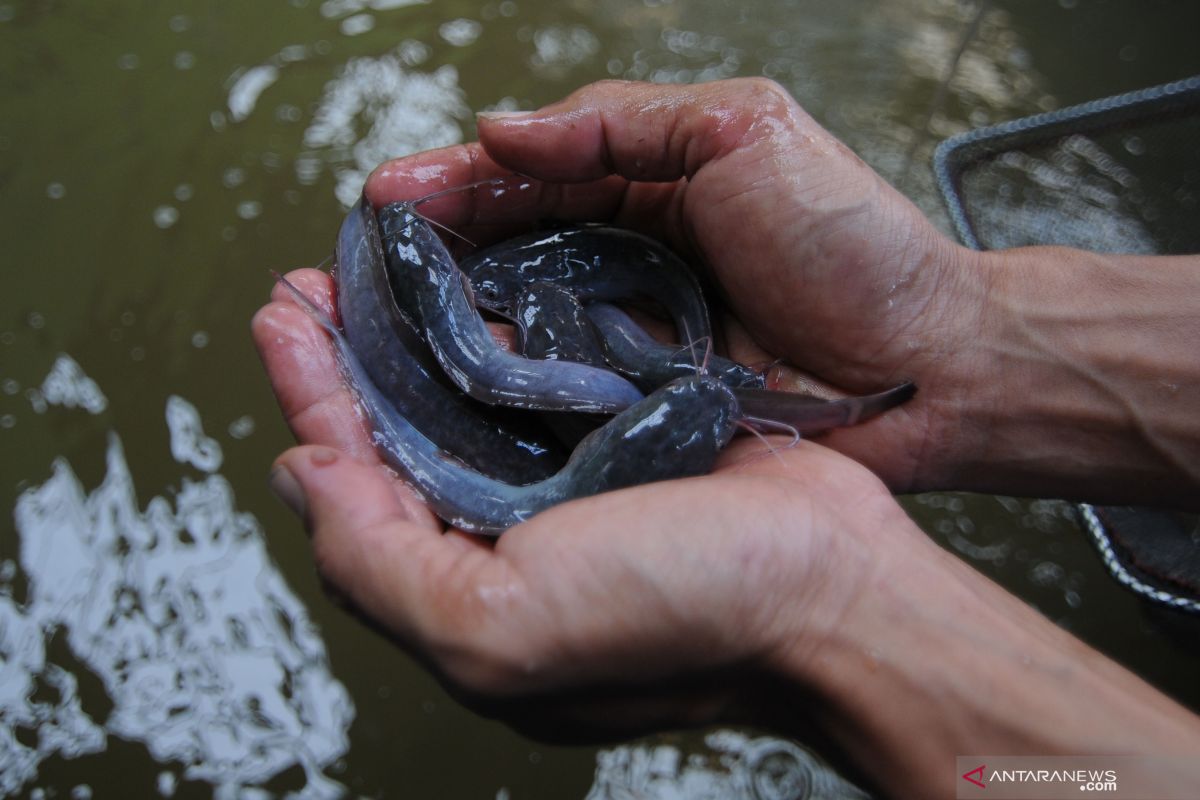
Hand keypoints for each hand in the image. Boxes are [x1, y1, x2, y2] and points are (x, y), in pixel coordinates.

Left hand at [253, 268, 921, 735]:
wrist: (834, 588)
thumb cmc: (681, 620)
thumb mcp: (499, 632)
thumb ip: (376, 564)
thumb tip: (301, 473)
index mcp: (463, 589)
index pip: (354, 484)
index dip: (312, 397)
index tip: (285, 318)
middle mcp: (507, 535)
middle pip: (405, 435)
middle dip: (354, 357)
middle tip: (319, 283)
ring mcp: (570, 482)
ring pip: (474, 398)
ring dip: (425, 332)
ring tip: (387, 265)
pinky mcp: (626, 435)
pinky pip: (549, 373)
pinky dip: (510, 329)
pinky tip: (484, 285)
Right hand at [366, 79, 987, 492]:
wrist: (928, 368)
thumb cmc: (852, 245)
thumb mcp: (747, 133)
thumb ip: (625, 120)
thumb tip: (503, 127)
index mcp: (642, 189)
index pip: (522, 179)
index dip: (447, 186)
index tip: (383, 201)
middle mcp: (620, 267)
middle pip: (498, 259)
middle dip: (421, 263)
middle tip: (346, 276)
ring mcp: (624, 345)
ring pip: (515, 333)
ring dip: (444, 331)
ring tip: (372, 335)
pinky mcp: (638, 414)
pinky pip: (556, 402)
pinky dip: (502, 396)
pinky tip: (452, 397)